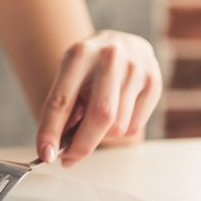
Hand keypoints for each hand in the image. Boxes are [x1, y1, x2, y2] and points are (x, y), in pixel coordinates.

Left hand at [35, 30, 162, 166]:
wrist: (121, 42)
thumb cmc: (90, 65)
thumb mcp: (69, 76)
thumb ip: (65, 107)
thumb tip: (57, 146)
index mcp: (80, 54)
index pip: (62, 100)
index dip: (51, 131)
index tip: (46, 154)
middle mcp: (110, 57)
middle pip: (100, 116)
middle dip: (82, 145)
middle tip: (69, 158)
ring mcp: (136, 68)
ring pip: (118, 126)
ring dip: (103, 135)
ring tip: (97, 118)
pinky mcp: (154, 81)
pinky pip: (135, 127)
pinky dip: (121, 130)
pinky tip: (117, 112)